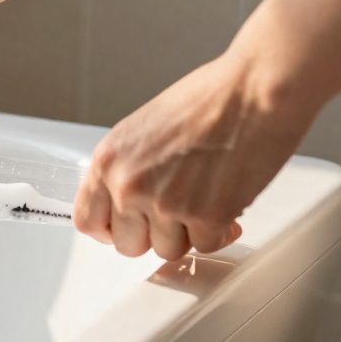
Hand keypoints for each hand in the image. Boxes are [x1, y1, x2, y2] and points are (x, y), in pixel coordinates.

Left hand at [73, 52, 317, 259]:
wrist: (254, 91)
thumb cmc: (207, 100)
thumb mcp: (142, 129)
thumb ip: (127, 168)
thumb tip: (124, 203)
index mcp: (108, 161)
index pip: (87, 221)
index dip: (110, 229)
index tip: (127, 227)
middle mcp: (129, 185)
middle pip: (128, 245)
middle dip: (153, 233)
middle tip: (173, 214)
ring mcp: (166, 204)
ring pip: (168, 250)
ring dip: (188, 232)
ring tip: (204, 198)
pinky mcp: (206, 217)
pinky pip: (206, 245)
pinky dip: (219, 231)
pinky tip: (227, 203)